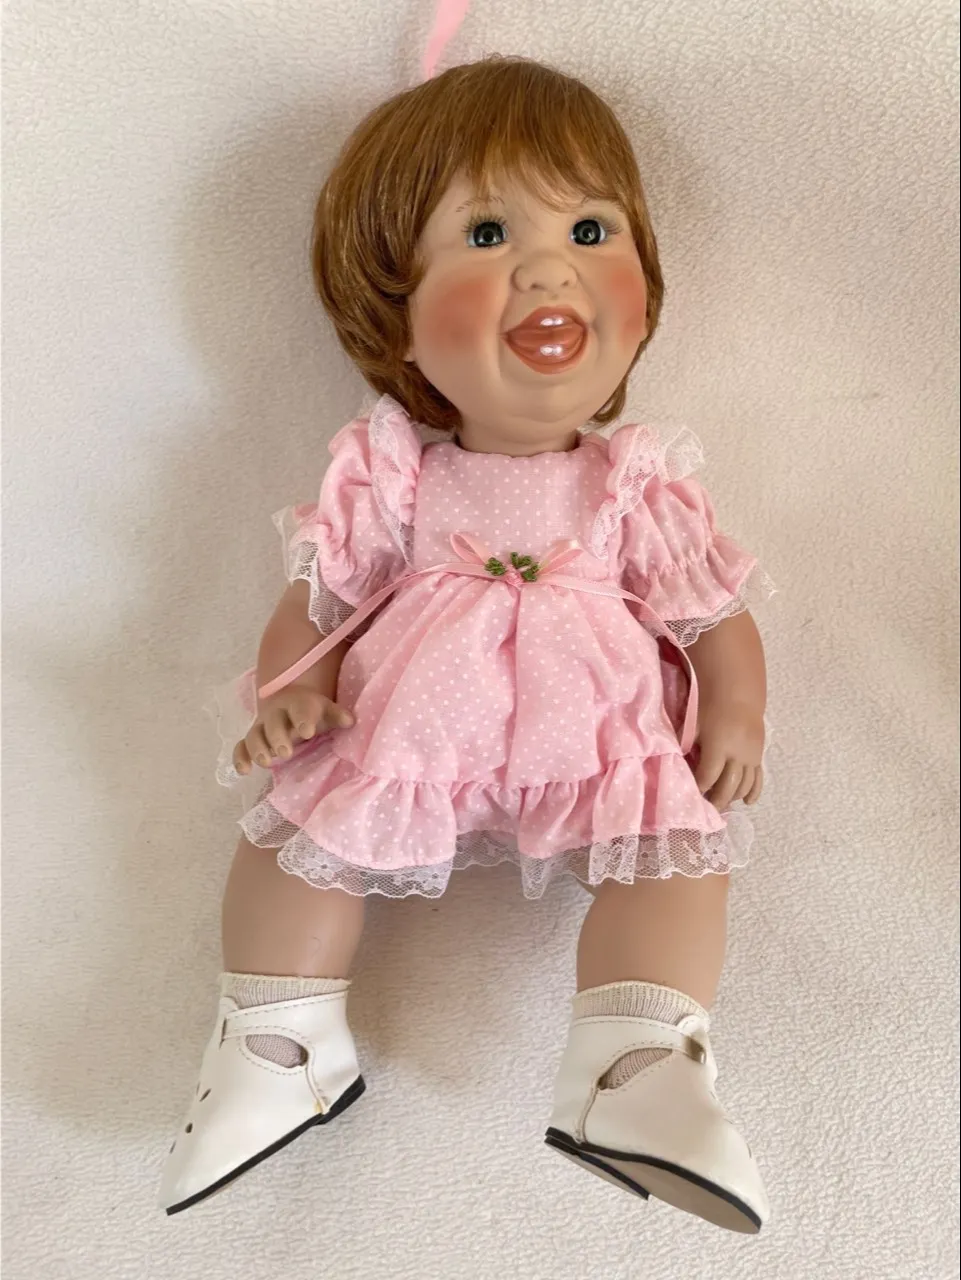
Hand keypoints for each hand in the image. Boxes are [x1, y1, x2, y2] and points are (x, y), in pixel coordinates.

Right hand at [233, 686, 353, 774]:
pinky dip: (239, 757)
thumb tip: (350, 721)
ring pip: (254, 735)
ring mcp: (262, 726)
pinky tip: (244, 771)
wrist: (290, 702)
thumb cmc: (312, 711)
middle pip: (273, 723)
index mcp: (298, 704)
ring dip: (258, 748)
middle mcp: (276, 714)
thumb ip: (337, 715)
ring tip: (266, 763)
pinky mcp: (252, 739)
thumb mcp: (326, 710)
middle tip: (286, 753)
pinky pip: (241, 747)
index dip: (303, 719)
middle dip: (277, 737)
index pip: (300, 709)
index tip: (308, 732)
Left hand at [693, 701, 763, 810]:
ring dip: (732, 797)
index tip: (691, 795)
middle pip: (728, 787)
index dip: (699, 788)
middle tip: (707, 808)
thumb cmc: (709, 707)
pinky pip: (758, 779)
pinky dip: (753, 792)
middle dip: (716, 800)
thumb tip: (674, 765)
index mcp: (719, 746)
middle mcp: (738, 754)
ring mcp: (751, 756)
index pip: (708, 776)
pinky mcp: (759, 755)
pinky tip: (747, 802)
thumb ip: (685, 745)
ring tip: (720, 803)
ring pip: (744, 786)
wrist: (737, 694)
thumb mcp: (693, 725)